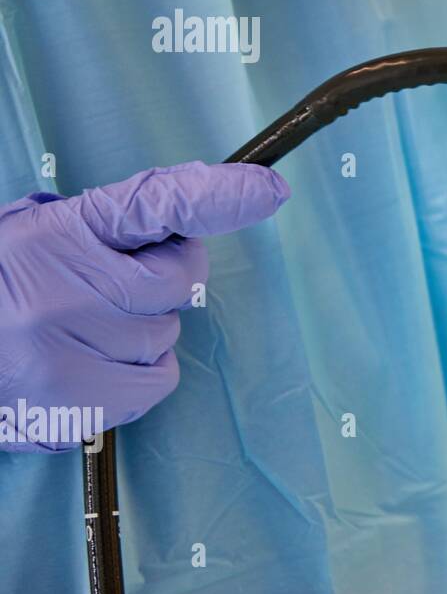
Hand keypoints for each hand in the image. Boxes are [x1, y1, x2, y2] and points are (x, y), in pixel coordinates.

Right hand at [0, 162, 288, 451]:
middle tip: (114, 287)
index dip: (218, 195)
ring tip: (85, 331)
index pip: (155, 203)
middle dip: (160, 283)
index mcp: (59, 230)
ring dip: (141, 334)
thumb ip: (101, 229)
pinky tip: (95, 365)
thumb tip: (181, 226)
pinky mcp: (72, 401)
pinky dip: (138, 376)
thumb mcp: (31, 234)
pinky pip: (154, 384)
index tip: (268, 191)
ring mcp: (68, 347)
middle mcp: (67, 286)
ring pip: (165, 337)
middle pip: (176, 282)